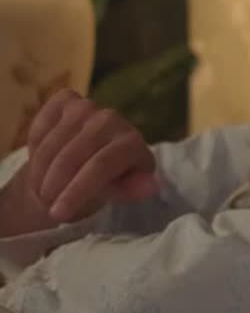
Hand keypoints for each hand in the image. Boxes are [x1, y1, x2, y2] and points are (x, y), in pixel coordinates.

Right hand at [20, 89, 157, 222]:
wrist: (88, 160)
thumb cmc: (107, 181)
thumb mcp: (120, 191)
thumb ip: (131, 189)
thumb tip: (151, 186)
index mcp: (132, 142)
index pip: (101, 166)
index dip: (76, 190)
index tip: (57, 212)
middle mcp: (112, 119)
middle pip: (72, 155)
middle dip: (53, 184)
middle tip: (45, 202)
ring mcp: (87, 106)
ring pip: (52, 143)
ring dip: (40, 171)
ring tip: (41, 190)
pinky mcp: (65, 100)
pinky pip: (41, 124)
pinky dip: (35, 145)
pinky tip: (42, 161)